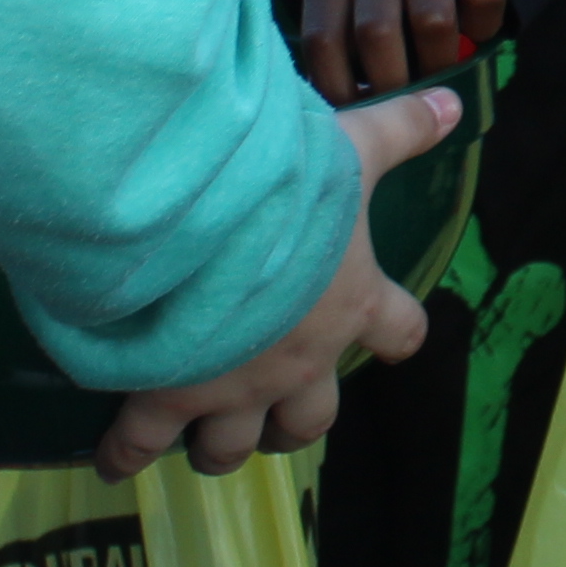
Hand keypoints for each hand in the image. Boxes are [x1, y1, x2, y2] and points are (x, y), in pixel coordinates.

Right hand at [95, 89, 459, 478]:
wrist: (200, 217)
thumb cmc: (287, 184)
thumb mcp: (351, 149)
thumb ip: (400, 130)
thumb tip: (453, 103)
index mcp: (351, 305)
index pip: (400, 333)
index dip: (397, 333)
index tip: (390, 336)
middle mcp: (298, 362)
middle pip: (310, 422)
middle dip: (293, 423)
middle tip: (275, 415)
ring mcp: (232, 387)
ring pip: (231, 446)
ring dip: (221, 447)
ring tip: (204, 444)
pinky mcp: (168, 393)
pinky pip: (141, 442)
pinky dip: (124, 455)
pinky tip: (112, 463)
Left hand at [288, 0, 508, 104]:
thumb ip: (340, 23)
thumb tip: (347, 104)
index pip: (323, 40)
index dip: (339, 91)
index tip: (355, 117)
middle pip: (377, 38)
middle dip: (393, 86)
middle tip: (404, 105)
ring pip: (432, 26)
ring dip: (440, 62)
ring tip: (440, 72)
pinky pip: (482, 3)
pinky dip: (483, 26)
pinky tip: (474, 26)